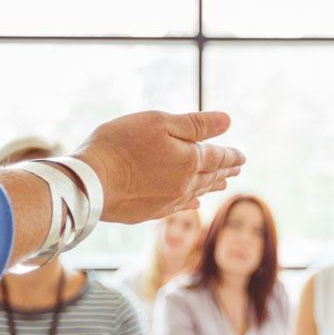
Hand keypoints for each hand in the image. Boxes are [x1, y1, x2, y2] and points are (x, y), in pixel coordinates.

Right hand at [72, 111, 245, 223]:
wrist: (91, 182)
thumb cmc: (121, 145)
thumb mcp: (160, 123)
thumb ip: (195, 124)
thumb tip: (227, 121)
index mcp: (190, 160)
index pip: (218, 157)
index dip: (232, 155)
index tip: (242, 156)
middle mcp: (184, 184)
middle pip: (211, 176)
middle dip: (225, 170)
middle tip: (237, 169)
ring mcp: (168, 201)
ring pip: (197, 192)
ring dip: (212, 186)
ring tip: (222, 184)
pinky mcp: (150, 213)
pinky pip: (179, 206)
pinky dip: (191, 202)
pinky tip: (194, 203)